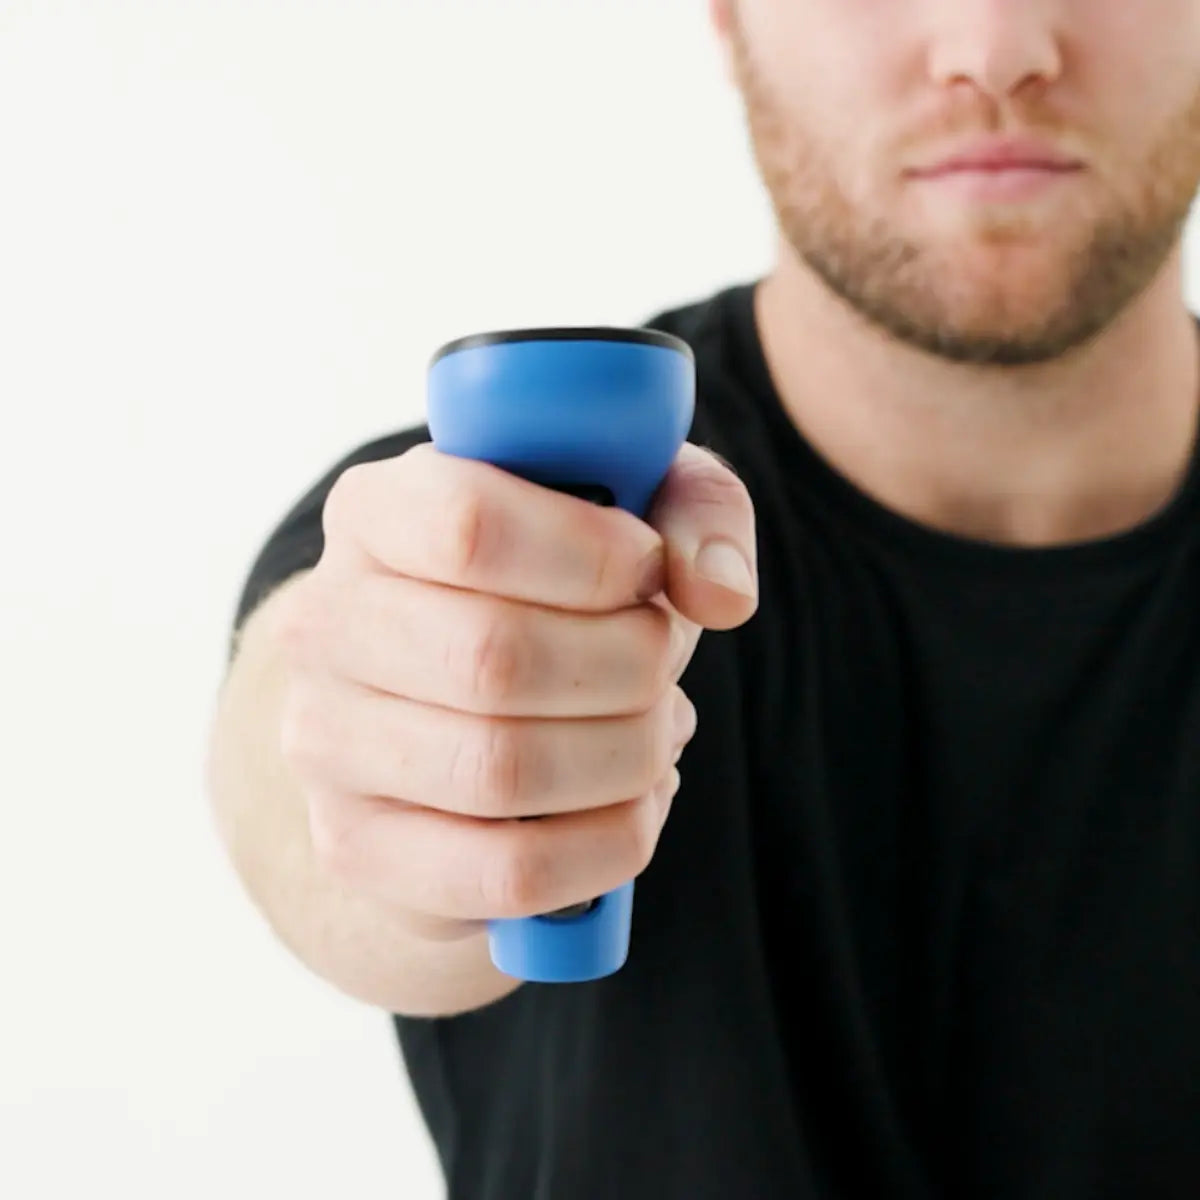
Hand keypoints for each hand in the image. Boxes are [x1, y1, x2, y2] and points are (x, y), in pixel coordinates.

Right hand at [268, 441, 756, 941]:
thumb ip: (696, 513)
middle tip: (662, 663)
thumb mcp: (630, 514)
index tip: (648, 572)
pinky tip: (634, 803)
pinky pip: (506, 873)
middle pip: (496, 658)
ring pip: (503, 771)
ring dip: (628, 756)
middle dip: (630, 667)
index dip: (592, 557)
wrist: (451, 704)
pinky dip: (607, 845)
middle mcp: (322, 624)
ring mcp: (324, 745)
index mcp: (374, 512)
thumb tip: (721, 597)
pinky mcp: (356, 848)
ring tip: (656, 729)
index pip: (468, 526)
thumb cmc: (552, 591)